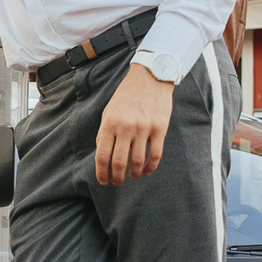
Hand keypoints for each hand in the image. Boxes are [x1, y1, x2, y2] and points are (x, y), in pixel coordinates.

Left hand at [96, 64, 172, 185]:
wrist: (150, 77)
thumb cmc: (127, 96)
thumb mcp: (109, 111)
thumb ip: (104, 132)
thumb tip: (102, 155)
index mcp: (109, 123)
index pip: (102, 156)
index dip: (102, 173)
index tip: (104, 181)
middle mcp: (125, 127)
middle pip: (119, 162)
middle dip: (117, 177)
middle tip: (117, 183)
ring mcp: (143, 128)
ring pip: (137, 161)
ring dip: (134, 174)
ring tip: (132, 177)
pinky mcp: (160, 128)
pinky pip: (155, 155)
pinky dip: (150, 167)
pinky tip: (146, 171)